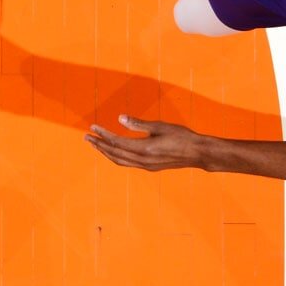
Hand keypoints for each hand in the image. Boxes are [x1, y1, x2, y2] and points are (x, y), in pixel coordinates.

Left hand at [85, 115, 208, 171]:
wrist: (198, 153)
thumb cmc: (181, 136)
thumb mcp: (159, 126)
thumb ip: (138, 124)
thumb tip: (120, 118)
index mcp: (144, 149)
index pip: (116, 142)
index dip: (103, 135)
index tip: (92, 128)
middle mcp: (142, 160)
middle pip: (114, 154)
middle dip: (99, 145)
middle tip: (87, 137)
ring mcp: (146, 166)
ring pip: (120, 161)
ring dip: (106, 152)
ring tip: (96, 144)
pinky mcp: (150, 167)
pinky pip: (128, 164)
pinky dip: (117, 157)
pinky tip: (114, 152)